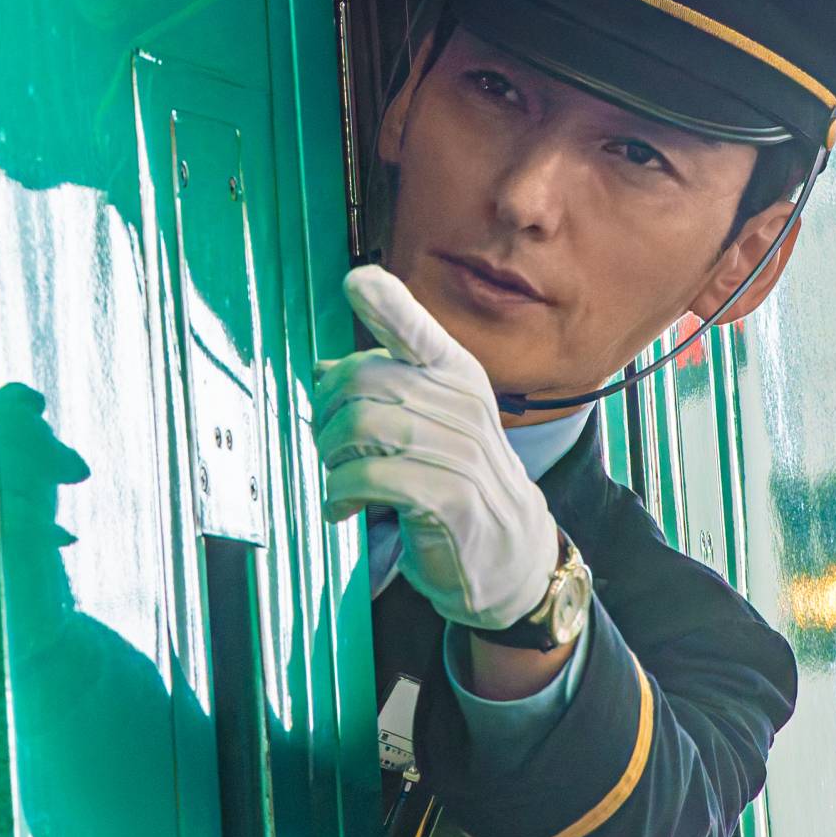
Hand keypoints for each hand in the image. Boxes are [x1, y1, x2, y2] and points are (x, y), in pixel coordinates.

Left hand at [312, 266, 558, 629]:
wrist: (513, 554)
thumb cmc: (460, 482)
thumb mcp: (432, 425)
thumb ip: (383, 394)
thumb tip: (322, 369)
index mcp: (457, 375)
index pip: (416, 328)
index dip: (383, 300)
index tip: (356, 282)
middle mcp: (463, 403)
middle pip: (362, 380)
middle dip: (326, 412)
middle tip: (327, 446)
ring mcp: (461, 450)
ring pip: (360, 428)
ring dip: (331, 457)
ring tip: (338, 478)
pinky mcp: (449, 497)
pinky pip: (369, 477)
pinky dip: (340, 493)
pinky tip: (343, 507)